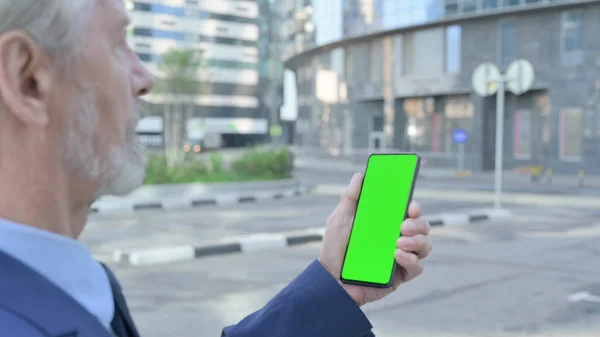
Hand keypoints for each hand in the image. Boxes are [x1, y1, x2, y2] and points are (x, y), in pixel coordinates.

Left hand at [318, 173, 431, 306]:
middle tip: (403, 225)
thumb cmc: (334, 250)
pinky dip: (411, 260)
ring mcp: (400, 258)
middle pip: (423, 227)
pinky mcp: (400, 276)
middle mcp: (397, 239)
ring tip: (399, 242)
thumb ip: (350, 198)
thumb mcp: (339, 220)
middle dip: (419, 223)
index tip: (411, 205)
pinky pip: (417, 267)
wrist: (330, 280)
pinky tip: (397, 255)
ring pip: (425, 246)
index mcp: (385, 224)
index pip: (408, 212)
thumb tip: (359, 176)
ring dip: (418, 241)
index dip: (415, 207)